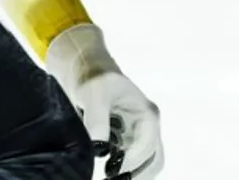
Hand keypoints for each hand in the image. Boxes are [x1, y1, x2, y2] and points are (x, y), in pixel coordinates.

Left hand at [46, 24, 163, 179]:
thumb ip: (97, 120)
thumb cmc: (93, 77)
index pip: (148, 145)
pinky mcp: (126, 139)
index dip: (132, 160)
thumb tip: (100, 149)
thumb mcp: (93, 94)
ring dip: (130, 172)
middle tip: (112, 178)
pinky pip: (130, 160)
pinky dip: (121, 167)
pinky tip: (105, 167)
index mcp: (147, 113)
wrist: (85, 69)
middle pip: (153, 160)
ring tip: (108, 176)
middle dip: (136, 173)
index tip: (111, 169)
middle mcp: (147, 126)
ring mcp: (138, 134)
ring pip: (145, 163)